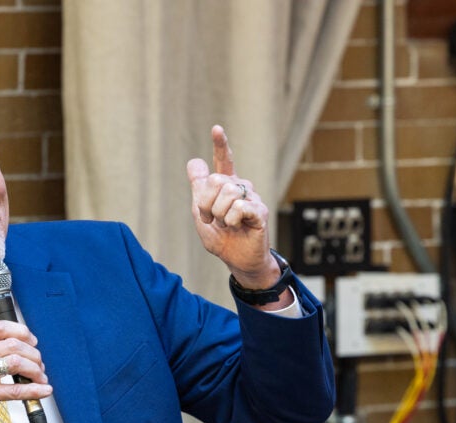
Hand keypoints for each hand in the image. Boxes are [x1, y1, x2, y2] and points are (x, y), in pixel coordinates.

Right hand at [0, 320, 50, 422]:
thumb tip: (17, 349)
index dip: (22, 331)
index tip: (32, 341)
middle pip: (13, 344)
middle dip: (34, 355)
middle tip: (39, 365)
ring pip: (16, 362)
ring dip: (35, 370)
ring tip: (40, 378)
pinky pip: (15, 389)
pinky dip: (34, 390)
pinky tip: (44, 390)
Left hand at [186, 125, 277, 288]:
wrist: (236, 259)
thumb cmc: (220, 238)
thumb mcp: (201, 213)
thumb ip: (199, 189)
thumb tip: (195, 161)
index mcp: (226, 185)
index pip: (224, 160)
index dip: (221, 144)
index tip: (216, 129)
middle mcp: (240, 187)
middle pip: (216, 180)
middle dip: (206, 204)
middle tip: (212, 220)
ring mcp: (252, 197)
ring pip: (227, 192)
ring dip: (219, 213)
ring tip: (225, 225)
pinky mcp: (260, 211)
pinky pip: (239, 207)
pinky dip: (231, 220)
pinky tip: (236, 227)